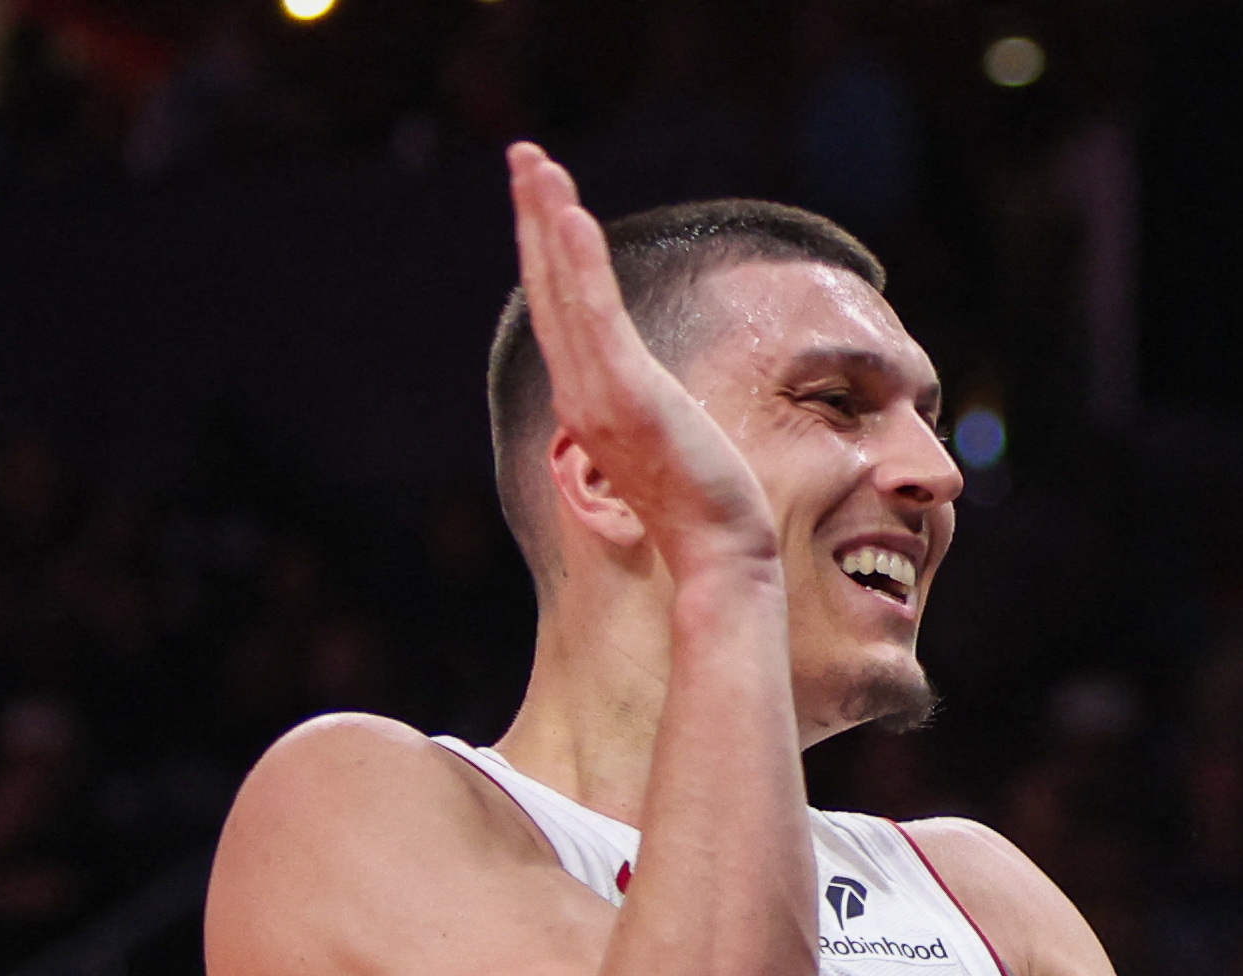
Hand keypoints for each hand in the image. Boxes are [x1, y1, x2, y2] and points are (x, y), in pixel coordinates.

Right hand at [507, 142, 779, 579]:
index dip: (546, 252)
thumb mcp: (665, 442)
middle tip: (522, 155)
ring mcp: (601, 394)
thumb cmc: (702, 505)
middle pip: (550, 288)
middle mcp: (583, 393)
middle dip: (534, 217)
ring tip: (536, 164)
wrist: (720, 553)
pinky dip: (579, 263)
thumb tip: (649, 396)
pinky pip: (598, 315)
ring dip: (548, 220)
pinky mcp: (631, 394)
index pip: (561, 311)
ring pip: (565, 291)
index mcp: (590, 400)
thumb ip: (644, 409)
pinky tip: (567, 215)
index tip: (541, 198)